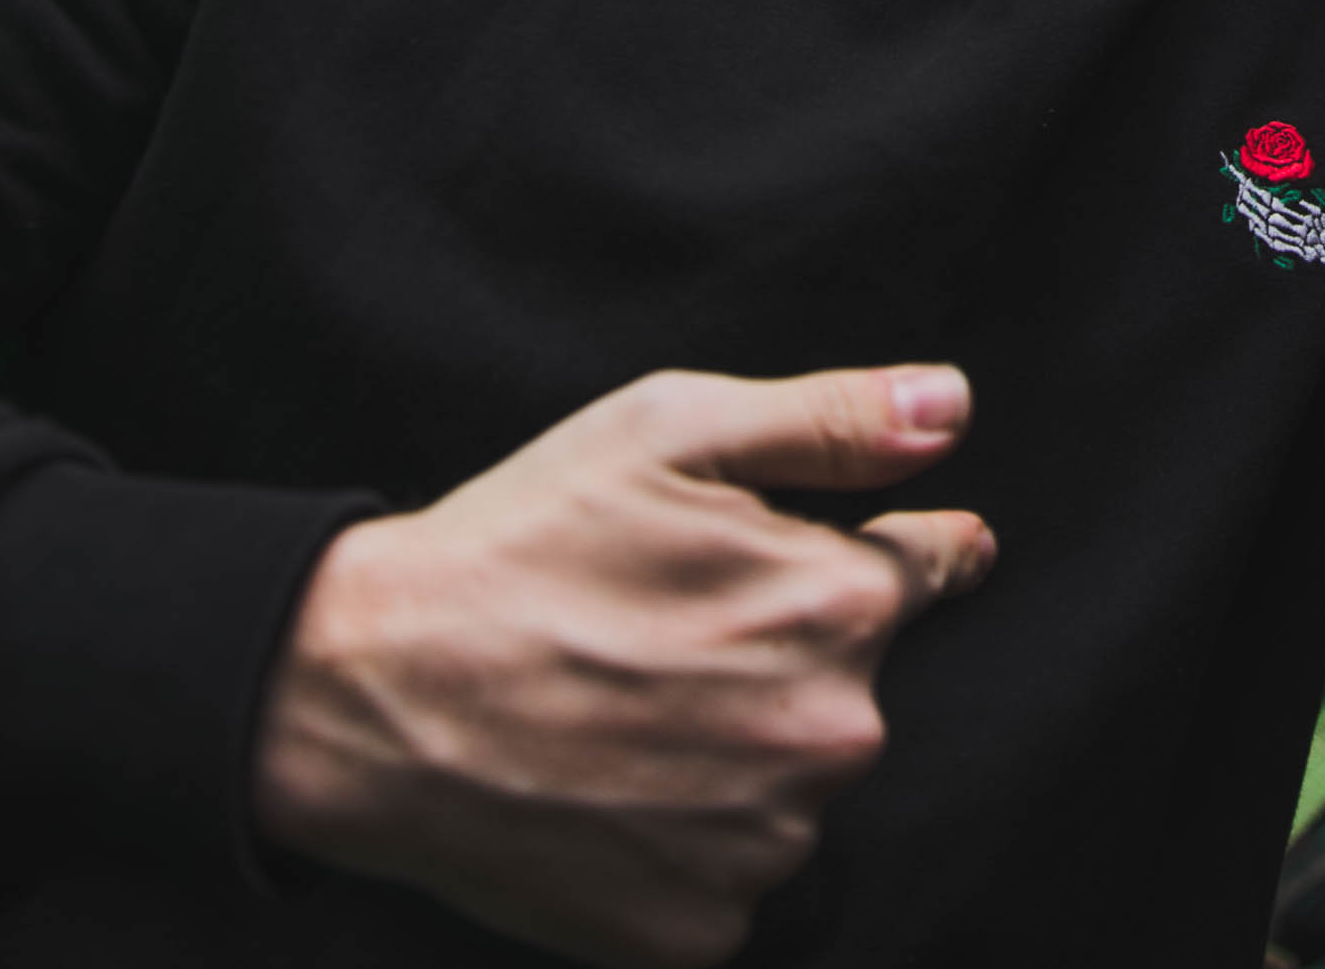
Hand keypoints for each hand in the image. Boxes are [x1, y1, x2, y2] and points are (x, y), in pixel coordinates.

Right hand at [251, 364, 995, 968]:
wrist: (372, 693)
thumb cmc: (521, 545)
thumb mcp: (672, 428)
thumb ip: (834, 418)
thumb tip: (952, 407)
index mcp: (837, 605)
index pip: (934, 568)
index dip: (896, 548)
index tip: (848, 552)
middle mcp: (830, 736)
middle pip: (854, 684)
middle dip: (789, 654)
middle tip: (668, 635)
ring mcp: (766, 847)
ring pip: (791, 788)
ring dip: (740, 756)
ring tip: (627, 714)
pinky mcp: (699, 932)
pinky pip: (729, 880)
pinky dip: (687, 846)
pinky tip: (614, 794)